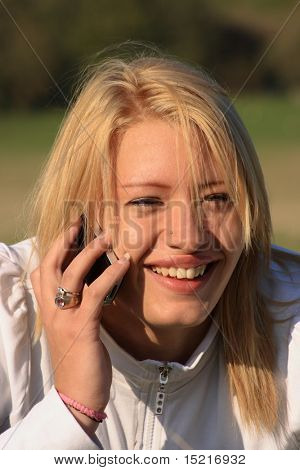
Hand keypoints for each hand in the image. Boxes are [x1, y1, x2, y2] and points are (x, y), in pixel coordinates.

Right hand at [30, 219, 129, 433]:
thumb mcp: (72, 331)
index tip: (69, 232)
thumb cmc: (79, 362)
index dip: (52, 249)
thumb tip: (94, 286)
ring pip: (70, 275)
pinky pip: (95, 294)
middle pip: (48, 266)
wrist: (77, 397)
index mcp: (49, 311)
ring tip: (106, 237)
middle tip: (80, 223)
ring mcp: (65, 319)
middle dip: (63, 241)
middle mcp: (52, 311)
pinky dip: (110, 274)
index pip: (40, 273)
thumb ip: (77, 308)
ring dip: (89, 252)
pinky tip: (125, 264)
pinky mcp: (82, 328)